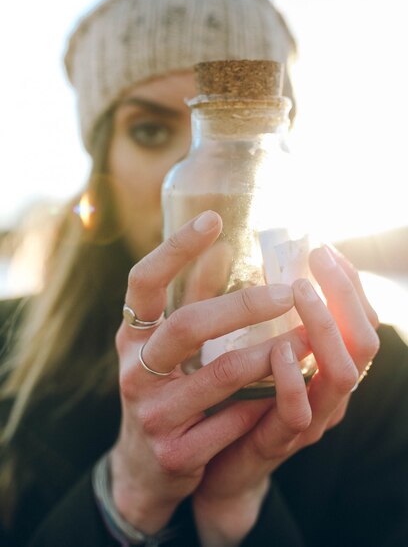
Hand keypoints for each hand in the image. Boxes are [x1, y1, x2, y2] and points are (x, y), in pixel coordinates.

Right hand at [110, 211, 303, 534]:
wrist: (146, 466)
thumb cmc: (166, 387)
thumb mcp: (171, 343)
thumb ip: (195, 296)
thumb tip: (223, 246)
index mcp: (132, 335)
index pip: (144, 282)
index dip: (174, 249)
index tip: (212, 219)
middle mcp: (134, 370)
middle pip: (187, 325)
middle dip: (244, 305)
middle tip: (289, 292)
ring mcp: (152, 414)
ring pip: (219, 374)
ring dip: (270, 354)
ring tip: (307, 338)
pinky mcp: (175, 453)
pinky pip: (232, 421)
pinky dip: (264, 401)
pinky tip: (289, 387)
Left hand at [193, 245, 379, 545]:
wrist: (211, 466)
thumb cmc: (228, 397)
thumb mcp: (237, 342)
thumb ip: (235, 303)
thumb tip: (218, 249)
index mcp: (323, 364)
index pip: (358, 318)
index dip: (349, 282)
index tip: (325, 247)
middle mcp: (326, 391)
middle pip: (363, 341)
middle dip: (345, 294)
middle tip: (319, 257)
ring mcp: (308, 418)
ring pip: (342, 374)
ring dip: (324, 327)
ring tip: (301, 290)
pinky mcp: (276, 442)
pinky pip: (298, 412)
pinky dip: (293, 379)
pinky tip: (279, 348)